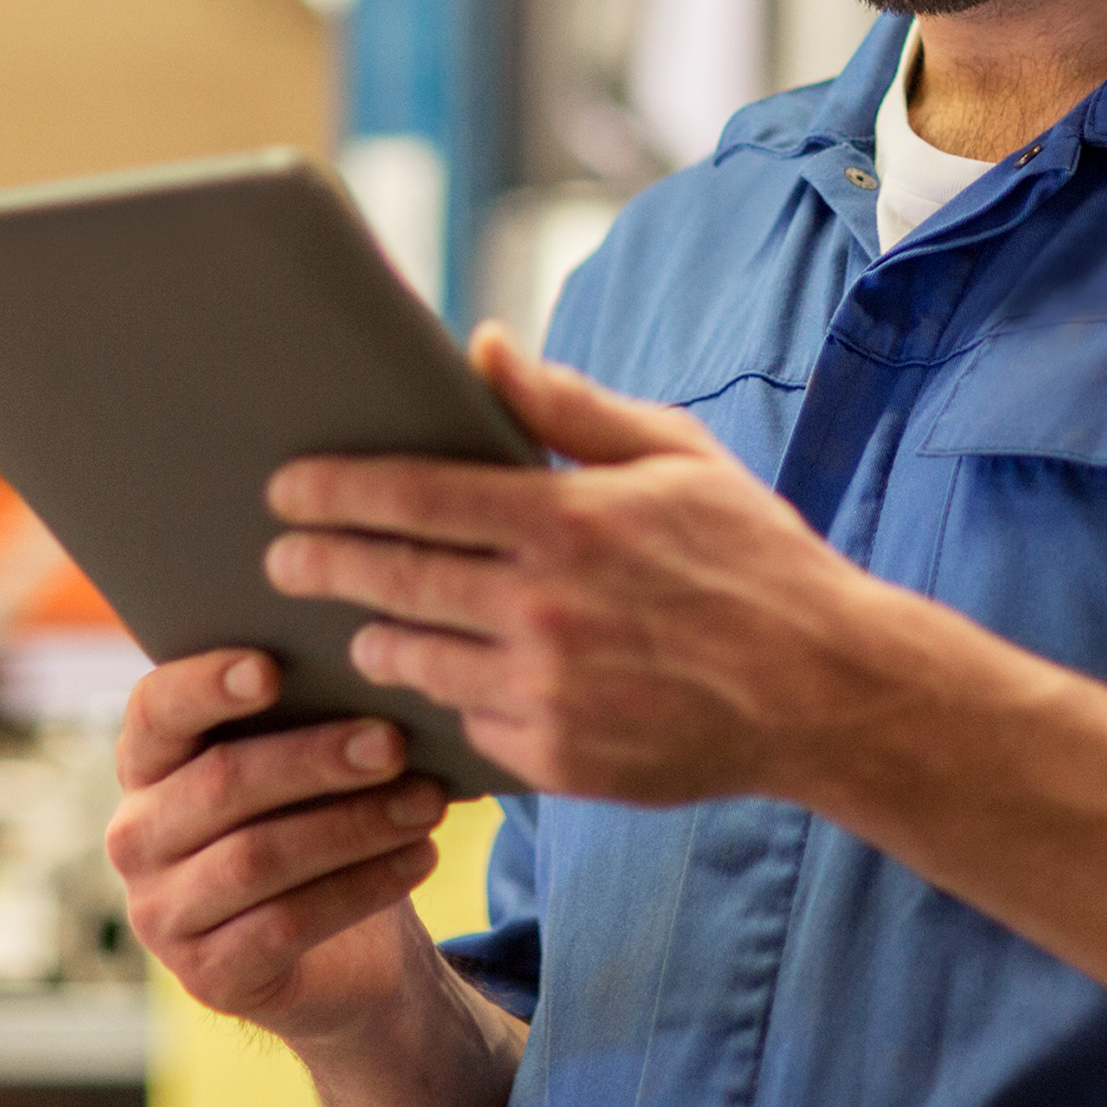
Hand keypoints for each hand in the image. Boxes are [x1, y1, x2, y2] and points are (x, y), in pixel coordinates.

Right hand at [106, 647, 453, 1046]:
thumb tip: (374, 680)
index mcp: (149, 764)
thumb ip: (311, 720)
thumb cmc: (321, 823)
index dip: (205, 686)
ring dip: (353, 826)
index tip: (272, 668)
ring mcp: (161, 914)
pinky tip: (421, 856)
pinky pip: (286, 924)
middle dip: (315, 759)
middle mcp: (137, 837)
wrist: (342, 954)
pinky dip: (362, 886)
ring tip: (427, 802)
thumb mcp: (309, 769)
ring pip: (256, 858)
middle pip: (220, 784)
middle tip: (395, 742)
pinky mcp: (206, 976)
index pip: (155, 711)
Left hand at [265, 325, 893, 805]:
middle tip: (281, 557)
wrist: (825, 691)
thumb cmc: (753, 558)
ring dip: (374, 636)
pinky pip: (469, 724)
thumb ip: (569, 406)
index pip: (416, 496)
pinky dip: (449, 700)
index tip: (288, 487)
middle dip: (321, 563)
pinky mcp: (556, 760)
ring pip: (415, 661)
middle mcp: (546, 610)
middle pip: (392, 580)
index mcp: (570, 521)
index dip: (338, 489)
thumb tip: (481, 346)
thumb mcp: (677, 457)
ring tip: (357, 622)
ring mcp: (547, 692)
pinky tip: (441, 683)